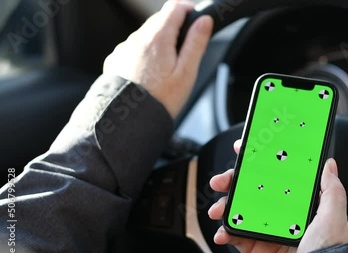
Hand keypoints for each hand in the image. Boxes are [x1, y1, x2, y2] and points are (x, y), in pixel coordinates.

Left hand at [103, 0, 212, 117]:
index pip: (174, 7)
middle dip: (174, 28)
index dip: (188, 8)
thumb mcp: (187, 72)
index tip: (196, 16)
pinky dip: (144, 54)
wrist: (128, 120)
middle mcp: (137, 38)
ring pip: (145, 35)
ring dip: (158, 42)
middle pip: (159, 20)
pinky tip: (150, 74)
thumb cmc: (160, 99)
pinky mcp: (116, 60)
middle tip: (185, 49)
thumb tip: (204, 21)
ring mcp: (124, 49)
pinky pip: (133, 49)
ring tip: (167, 67)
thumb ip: (196, 43)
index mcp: (158, 37)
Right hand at [208, 140, 347, 252]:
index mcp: (298, 207)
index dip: (260, 165)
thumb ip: (332, 190)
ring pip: (239, 212)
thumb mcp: (334, 217)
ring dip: (224, 206)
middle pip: (251, 192)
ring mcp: (266, 233)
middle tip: (222, 180)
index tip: (246, 153)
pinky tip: (222, 232)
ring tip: (217, 209)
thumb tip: (330, 165)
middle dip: (233, 183)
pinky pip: (235, 237)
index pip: (276, 179)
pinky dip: (224, 233)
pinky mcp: (256, 251)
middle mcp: (281, 217)